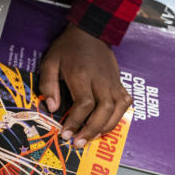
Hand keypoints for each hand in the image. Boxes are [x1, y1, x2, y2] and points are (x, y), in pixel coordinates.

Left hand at [39, 24, 131, 146]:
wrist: (91, 32)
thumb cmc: (67, 48)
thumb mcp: (50, 62)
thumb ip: (48, 85)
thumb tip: (51, 108)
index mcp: (81, 75)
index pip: (84, 104)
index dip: (75, 122)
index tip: (65, 134)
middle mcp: (101, 80)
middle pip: (103, 110)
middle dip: (91, 130)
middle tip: (78, 143)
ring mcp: (113, 82)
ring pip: (117, 109)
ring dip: (105, 127)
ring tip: (91, 138)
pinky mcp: (120, 83)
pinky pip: (125, 103)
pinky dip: (118, 117)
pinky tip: (106, 125)